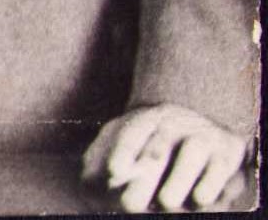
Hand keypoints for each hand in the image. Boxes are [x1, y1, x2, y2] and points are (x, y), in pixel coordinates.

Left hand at [82, 104, 249, 210]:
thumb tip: (93, 179)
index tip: (113, 171)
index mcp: (146, 118)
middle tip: (130, 204)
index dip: (122, 149)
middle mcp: (175, 122)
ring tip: (166, 202)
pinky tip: (198, 200)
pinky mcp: (229, 150)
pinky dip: (210, 184)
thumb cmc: (153, 149)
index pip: (132, 129)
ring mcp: (203, 134)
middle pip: (160, 145)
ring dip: (179, 181)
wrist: (202, 132)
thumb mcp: (122, 145)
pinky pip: (220, 167)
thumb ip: (100, 160)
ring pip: (193, 150)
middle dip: (146, 175)